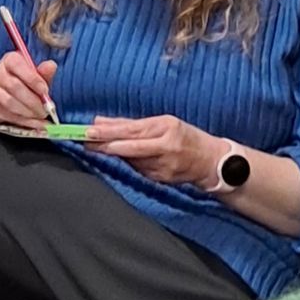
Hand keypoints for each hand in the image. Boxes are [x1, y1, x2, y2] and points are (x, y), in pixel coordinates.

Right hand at [0, 50, 58, 128]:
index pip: (17, 65)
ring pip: (9, 103)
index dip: (32, 78)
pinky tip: (36, 123)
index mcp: (9, 61)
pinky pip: (7, 116)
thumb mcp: (36, 74)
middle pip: (13, 87)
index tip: (45, 90)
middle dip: (32, 100)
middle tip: (45, 108)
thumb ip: (44, 72)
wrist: (5, 94)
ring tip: (41, 115)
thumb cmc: (24, 81)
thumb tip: (51, 66)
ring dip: (28, 112)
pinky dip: (24, 121)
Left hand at [86, 114, 223, 186]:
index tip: (90, 131)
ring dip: (113, 155)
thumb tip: (100, 121)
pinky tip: (119, 160)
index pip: (132, 131)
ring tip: (96, 148)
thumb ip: (131, 124)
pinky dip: (127, 164)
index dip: (109, 132)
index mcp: (167, 129)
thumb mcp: (163, 123)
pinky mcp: (162, 179)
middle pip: (129, 148)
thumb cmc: (186, 136)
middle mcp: (166, 148)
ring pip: (131, 161)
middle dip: (105, 146)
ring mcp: (164, 166)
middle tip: (86, 143)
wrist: (212, 161)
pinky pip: (138, 170)